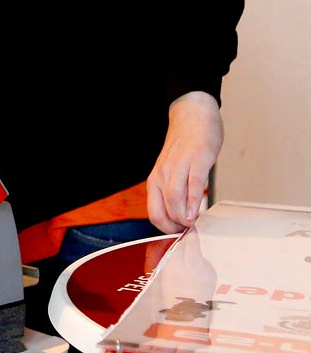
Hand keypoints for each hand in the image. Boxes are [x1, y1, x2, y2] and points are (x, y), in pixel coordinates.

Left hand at [147, 92, 222, 232]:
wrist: (192, 117)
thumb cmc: (185, 148)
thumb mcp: (172, 173)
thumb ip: (174, 192)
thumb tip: (181, 218)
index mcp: (155, 181)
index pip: (154, 213)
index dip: (166, 229)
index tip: (179, 235)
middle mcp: (162, 175)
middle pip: (163, 210)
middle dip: (175, 227)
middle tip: (188, 233)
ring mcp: (178, 167)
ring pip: (174, 199)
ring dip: (183, 217)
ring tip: (193, 225)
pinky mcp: (197, 160)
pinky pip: (192, 184)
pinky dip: (194, 201)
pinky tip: (198, 211)